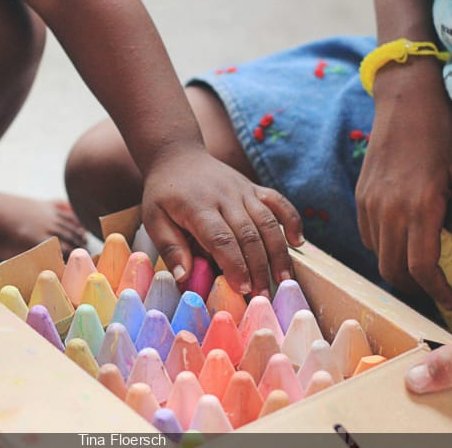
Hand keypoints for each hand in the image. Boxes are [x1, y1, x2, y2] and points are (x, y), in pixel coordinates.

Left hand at [139, 147, 303, 296]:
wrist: (177, 156)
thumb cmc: (163, 193)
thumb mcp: (153, 218)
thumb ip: (170, 246)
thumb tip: (184, 276)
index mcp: (198, 206)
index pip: (221, 238)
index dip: (235, 265)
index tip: (243, 288)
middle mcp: (224, 197)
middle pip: (248, 234)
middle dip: (259, 267)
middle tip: (263, 295)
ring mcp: (242, 190)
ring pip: (267, 221)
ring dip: (278, 251)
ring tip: (284, 279)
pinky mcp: (253, 187)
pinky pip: (278, 202)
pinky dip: (291, 220)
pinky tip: (297, 242)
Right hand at [355, 58, 451, 308]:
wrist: (405, 102)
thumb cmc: (444, 134)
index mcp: (420, 206)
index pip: (421, 267)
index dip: (436, 291)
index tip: (450, 301)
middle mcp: (388, 210)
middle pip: (392, 269)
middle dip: (414, 287)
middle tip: (434, 287)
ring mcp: (369, 204)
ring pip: (376, 254)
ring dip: (397, 266)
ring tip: (419, 259)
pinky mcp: (360, 196)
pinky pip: (368, 234)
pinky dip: (383, 245)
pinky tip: (401, 234)